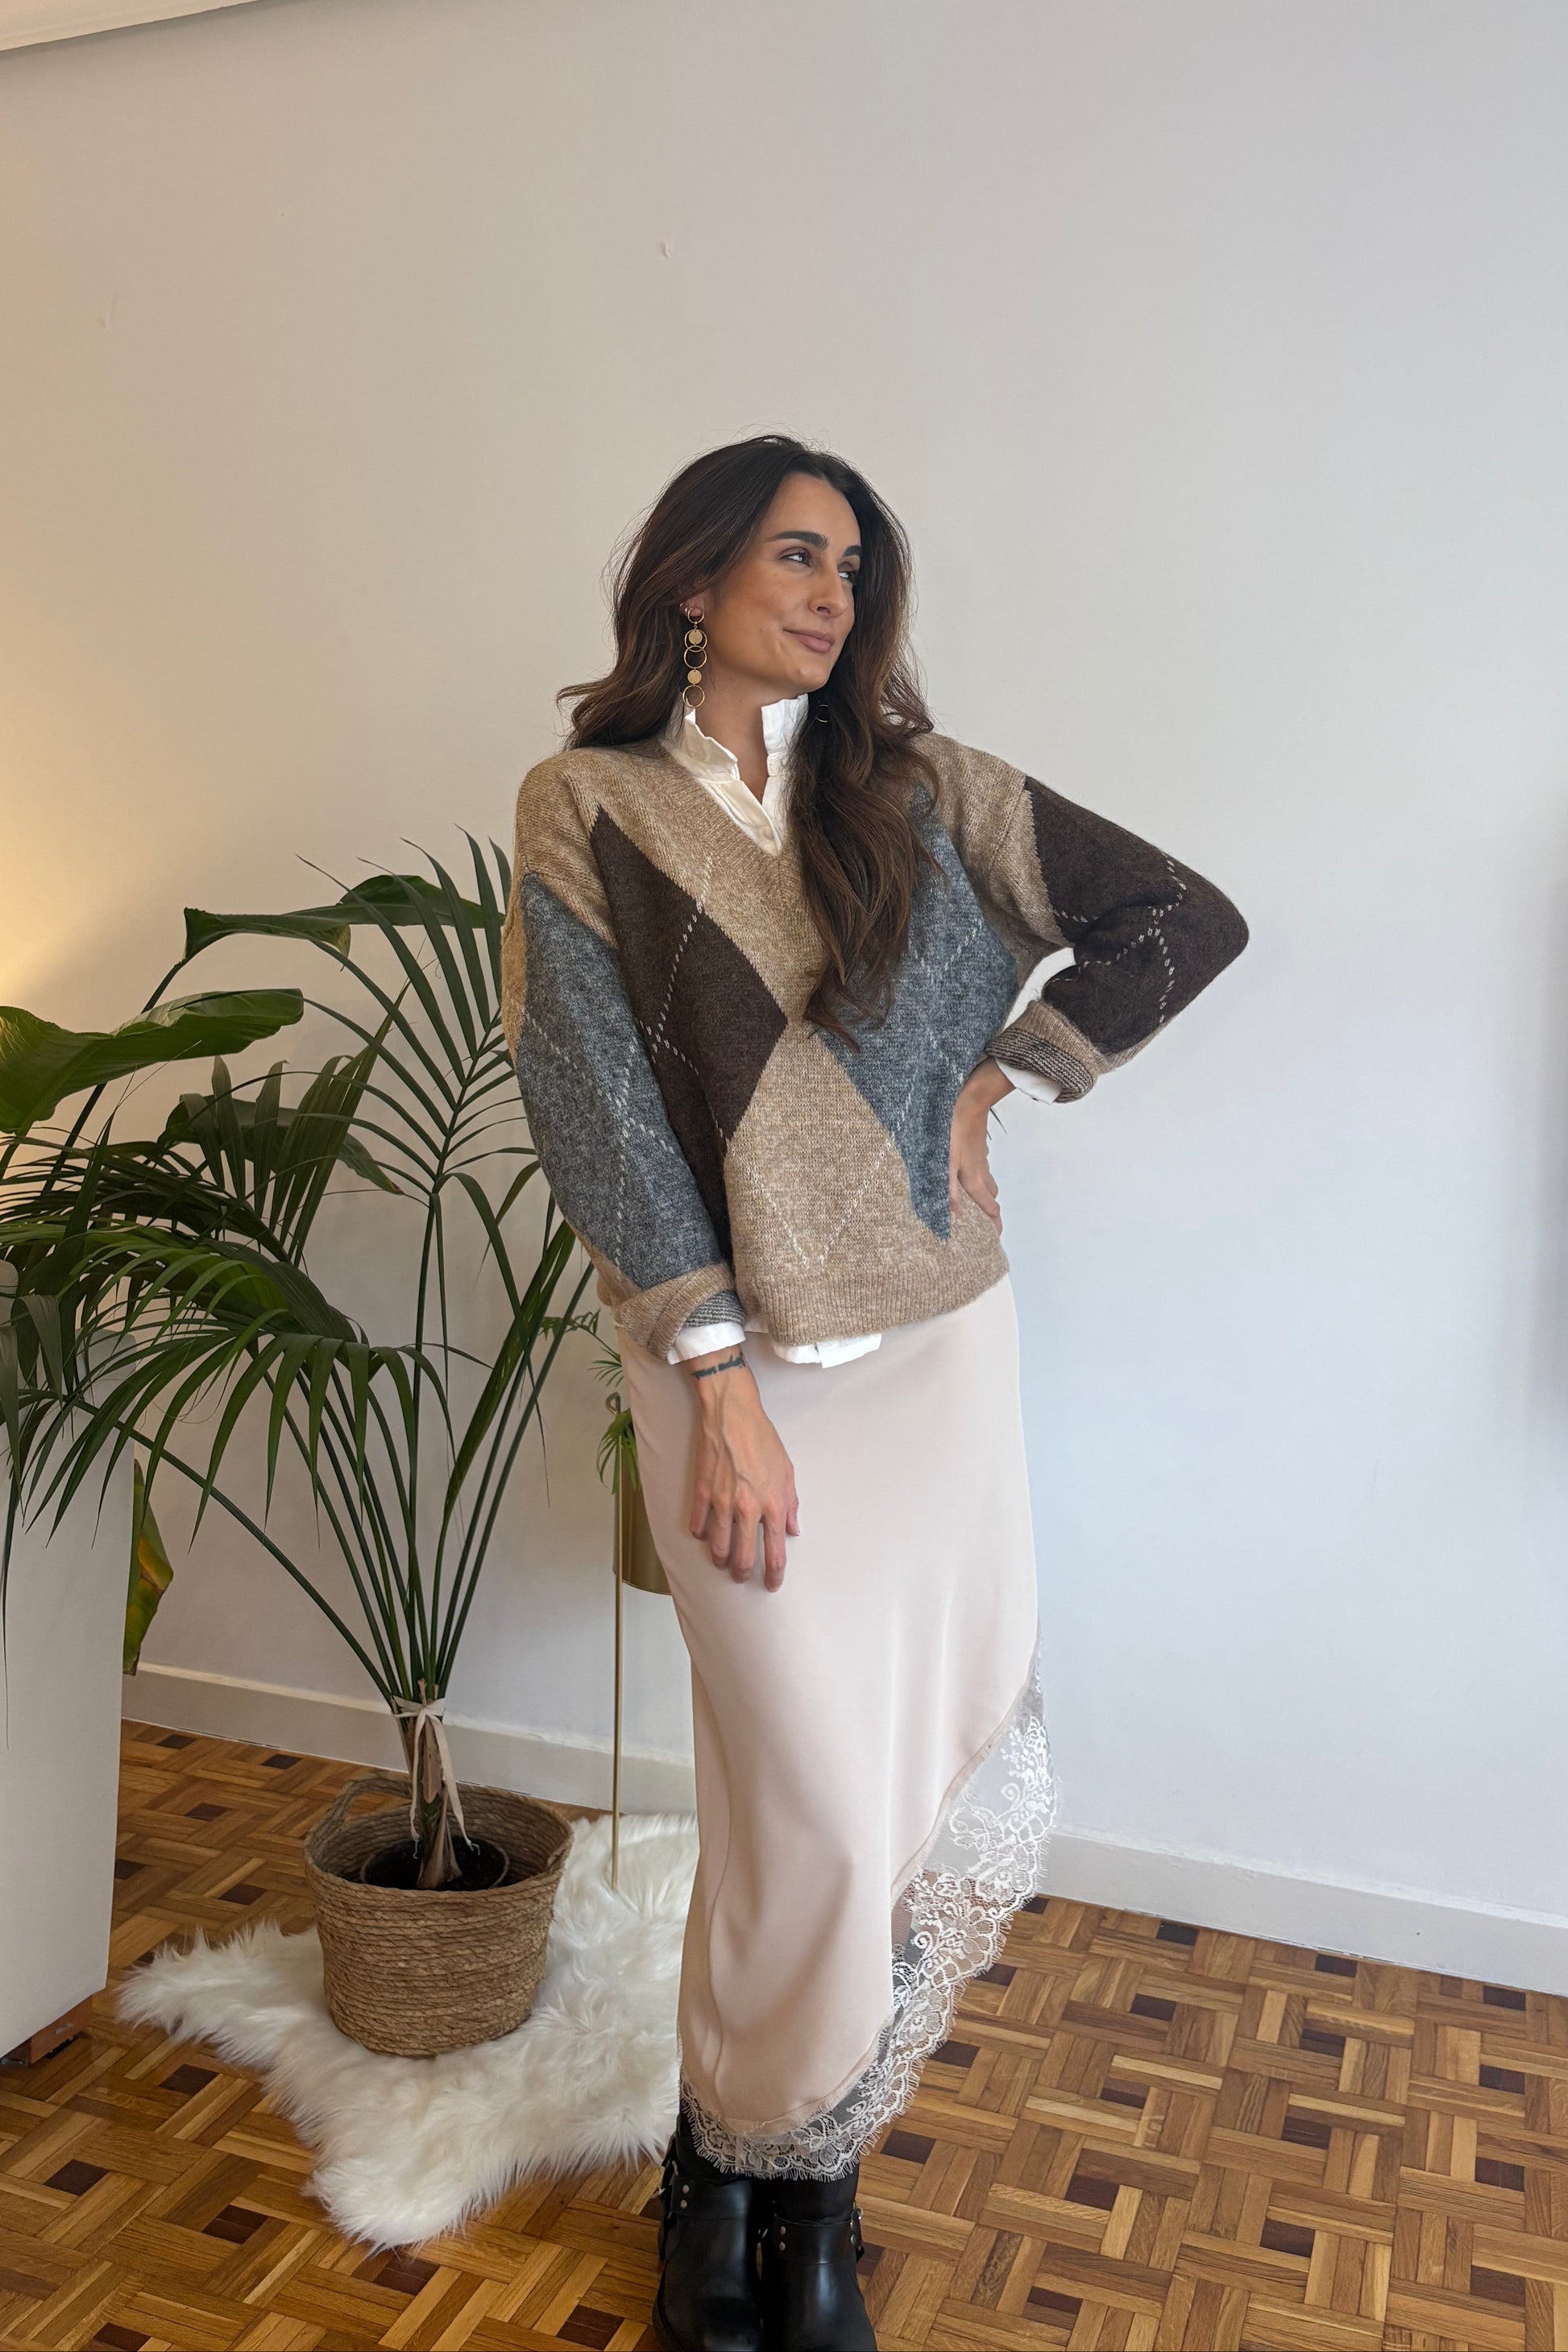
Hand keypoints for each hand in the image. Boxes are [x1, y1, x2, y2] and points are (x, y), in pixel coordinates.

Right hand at [686, 1353, 798, 1589]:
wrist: (732, 1415)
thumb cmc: (763, 1439)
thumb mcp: (788, 1471)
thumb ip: (791, 1504)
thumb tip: (792, 1529)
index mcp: (773, 1504)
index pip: (774, 1552)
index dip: (773, 1574)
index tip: (771, 1584)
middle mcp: (748, 1508)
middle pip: (743, 1557)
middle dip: (743, 1573)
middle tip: (742, 1575)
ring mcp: (722, 1502)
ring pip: (718, 1547)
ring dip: (720, 1559)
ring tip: (722, 1561)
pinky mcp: (702, 1492)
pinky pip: (698, 1524)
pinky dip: (701, 1533)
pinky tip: (703, 1535)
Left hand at [949, 1058, 1013, 1236]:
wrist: (969, 1102)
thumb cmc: (953, 1133)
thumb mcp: (945, 1164)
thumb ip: (948, 1192)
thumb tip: (952, 1220)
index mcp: (973, 1179)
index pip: (988, 1206)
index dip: (994, 1222)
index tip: (998, 1236)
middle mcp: (980, 1170)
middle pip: (990, 1195)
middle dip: (991, 1209)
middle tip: (989, 1221)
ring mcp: (981, 1156)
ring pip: (988, 1179)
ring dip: (987, 1192)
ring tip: (982, 1199)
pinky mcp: (978, 1145)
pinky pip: (982, 1165)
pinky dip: (980, 1174)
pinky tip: (973, 1169)